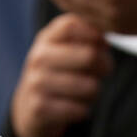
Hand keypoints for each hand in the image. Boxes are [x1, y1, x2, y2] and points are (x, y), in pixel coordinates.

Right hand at [10, 13, 112, 136]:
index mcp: (47, 38)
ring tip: (88, 91)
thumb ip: (88, 37)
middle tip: (106, 70)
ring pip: (89, 86)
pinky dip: (84, 110)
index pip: (71, 25)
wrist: (30, 108)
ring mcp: (36, 82)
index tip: (104, 44)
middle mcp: (38, 57)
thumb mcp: (68, 48)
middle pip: (89, 56)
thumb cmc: (61, 72)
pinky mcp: (39, 109)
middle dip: (106, 66)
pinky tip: (77, 108)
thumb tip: (105, 40)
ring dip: (95, 91)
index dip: (95, 34)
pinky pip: (80, 109)